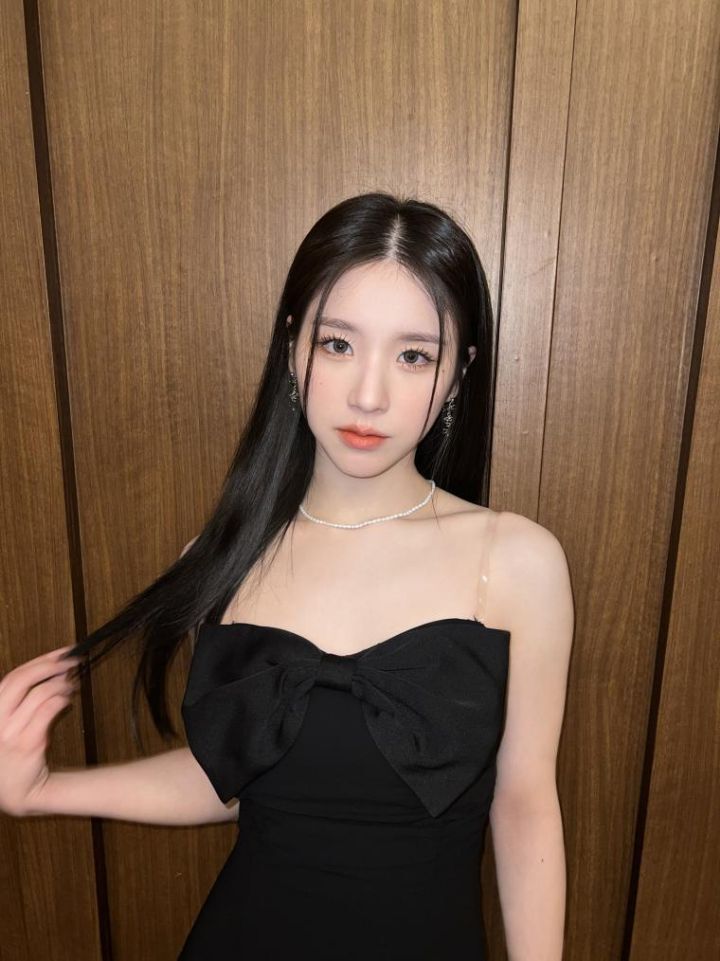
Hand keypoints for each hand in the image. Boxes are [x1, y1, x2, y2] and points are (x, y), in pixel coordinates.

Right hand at [0, 646, 80, 816]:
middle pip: (21, 680)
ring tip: (70, 686)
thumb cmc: (12, 753)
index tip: (61, 652)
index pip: (12, 677)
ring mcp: (9, 733)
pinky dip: (60, 700)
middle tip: (71, 661)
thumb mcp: (7, 723)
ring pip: (38, 694)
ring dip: (60, 685)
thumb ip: (21, 698)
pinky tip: (67, 700)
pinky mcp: (27, 744)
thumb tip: (53, 669)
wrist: (15, 791)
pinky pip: (46, 712)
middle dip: (50, 666)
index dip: (39, 661)